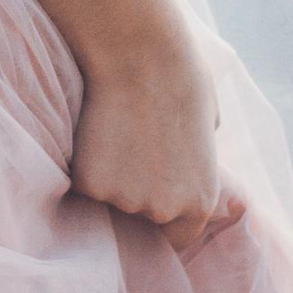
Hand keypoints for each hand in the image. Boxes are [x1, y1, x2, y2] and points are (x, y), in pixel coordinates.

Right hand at [70, 21, 245, 257]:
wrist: (140, 54)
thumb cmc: (180, 78)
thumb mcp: (209, 127)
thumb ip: (198, 160)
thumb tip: (185, 164)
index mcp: (200, 201)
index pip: (180, 238)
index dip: (165, 221)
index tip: (152, 198)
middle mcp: (164, 210)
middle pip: (141, 219)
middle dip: (135, 194)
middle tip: (130, 151)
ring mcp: (124, 200)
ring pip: (109, 199)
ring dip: (108, 177)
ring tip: (113, 133)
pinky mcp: (89, 184)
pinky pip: (83, 182)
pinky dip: (83, 164)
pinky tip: (93, 132)